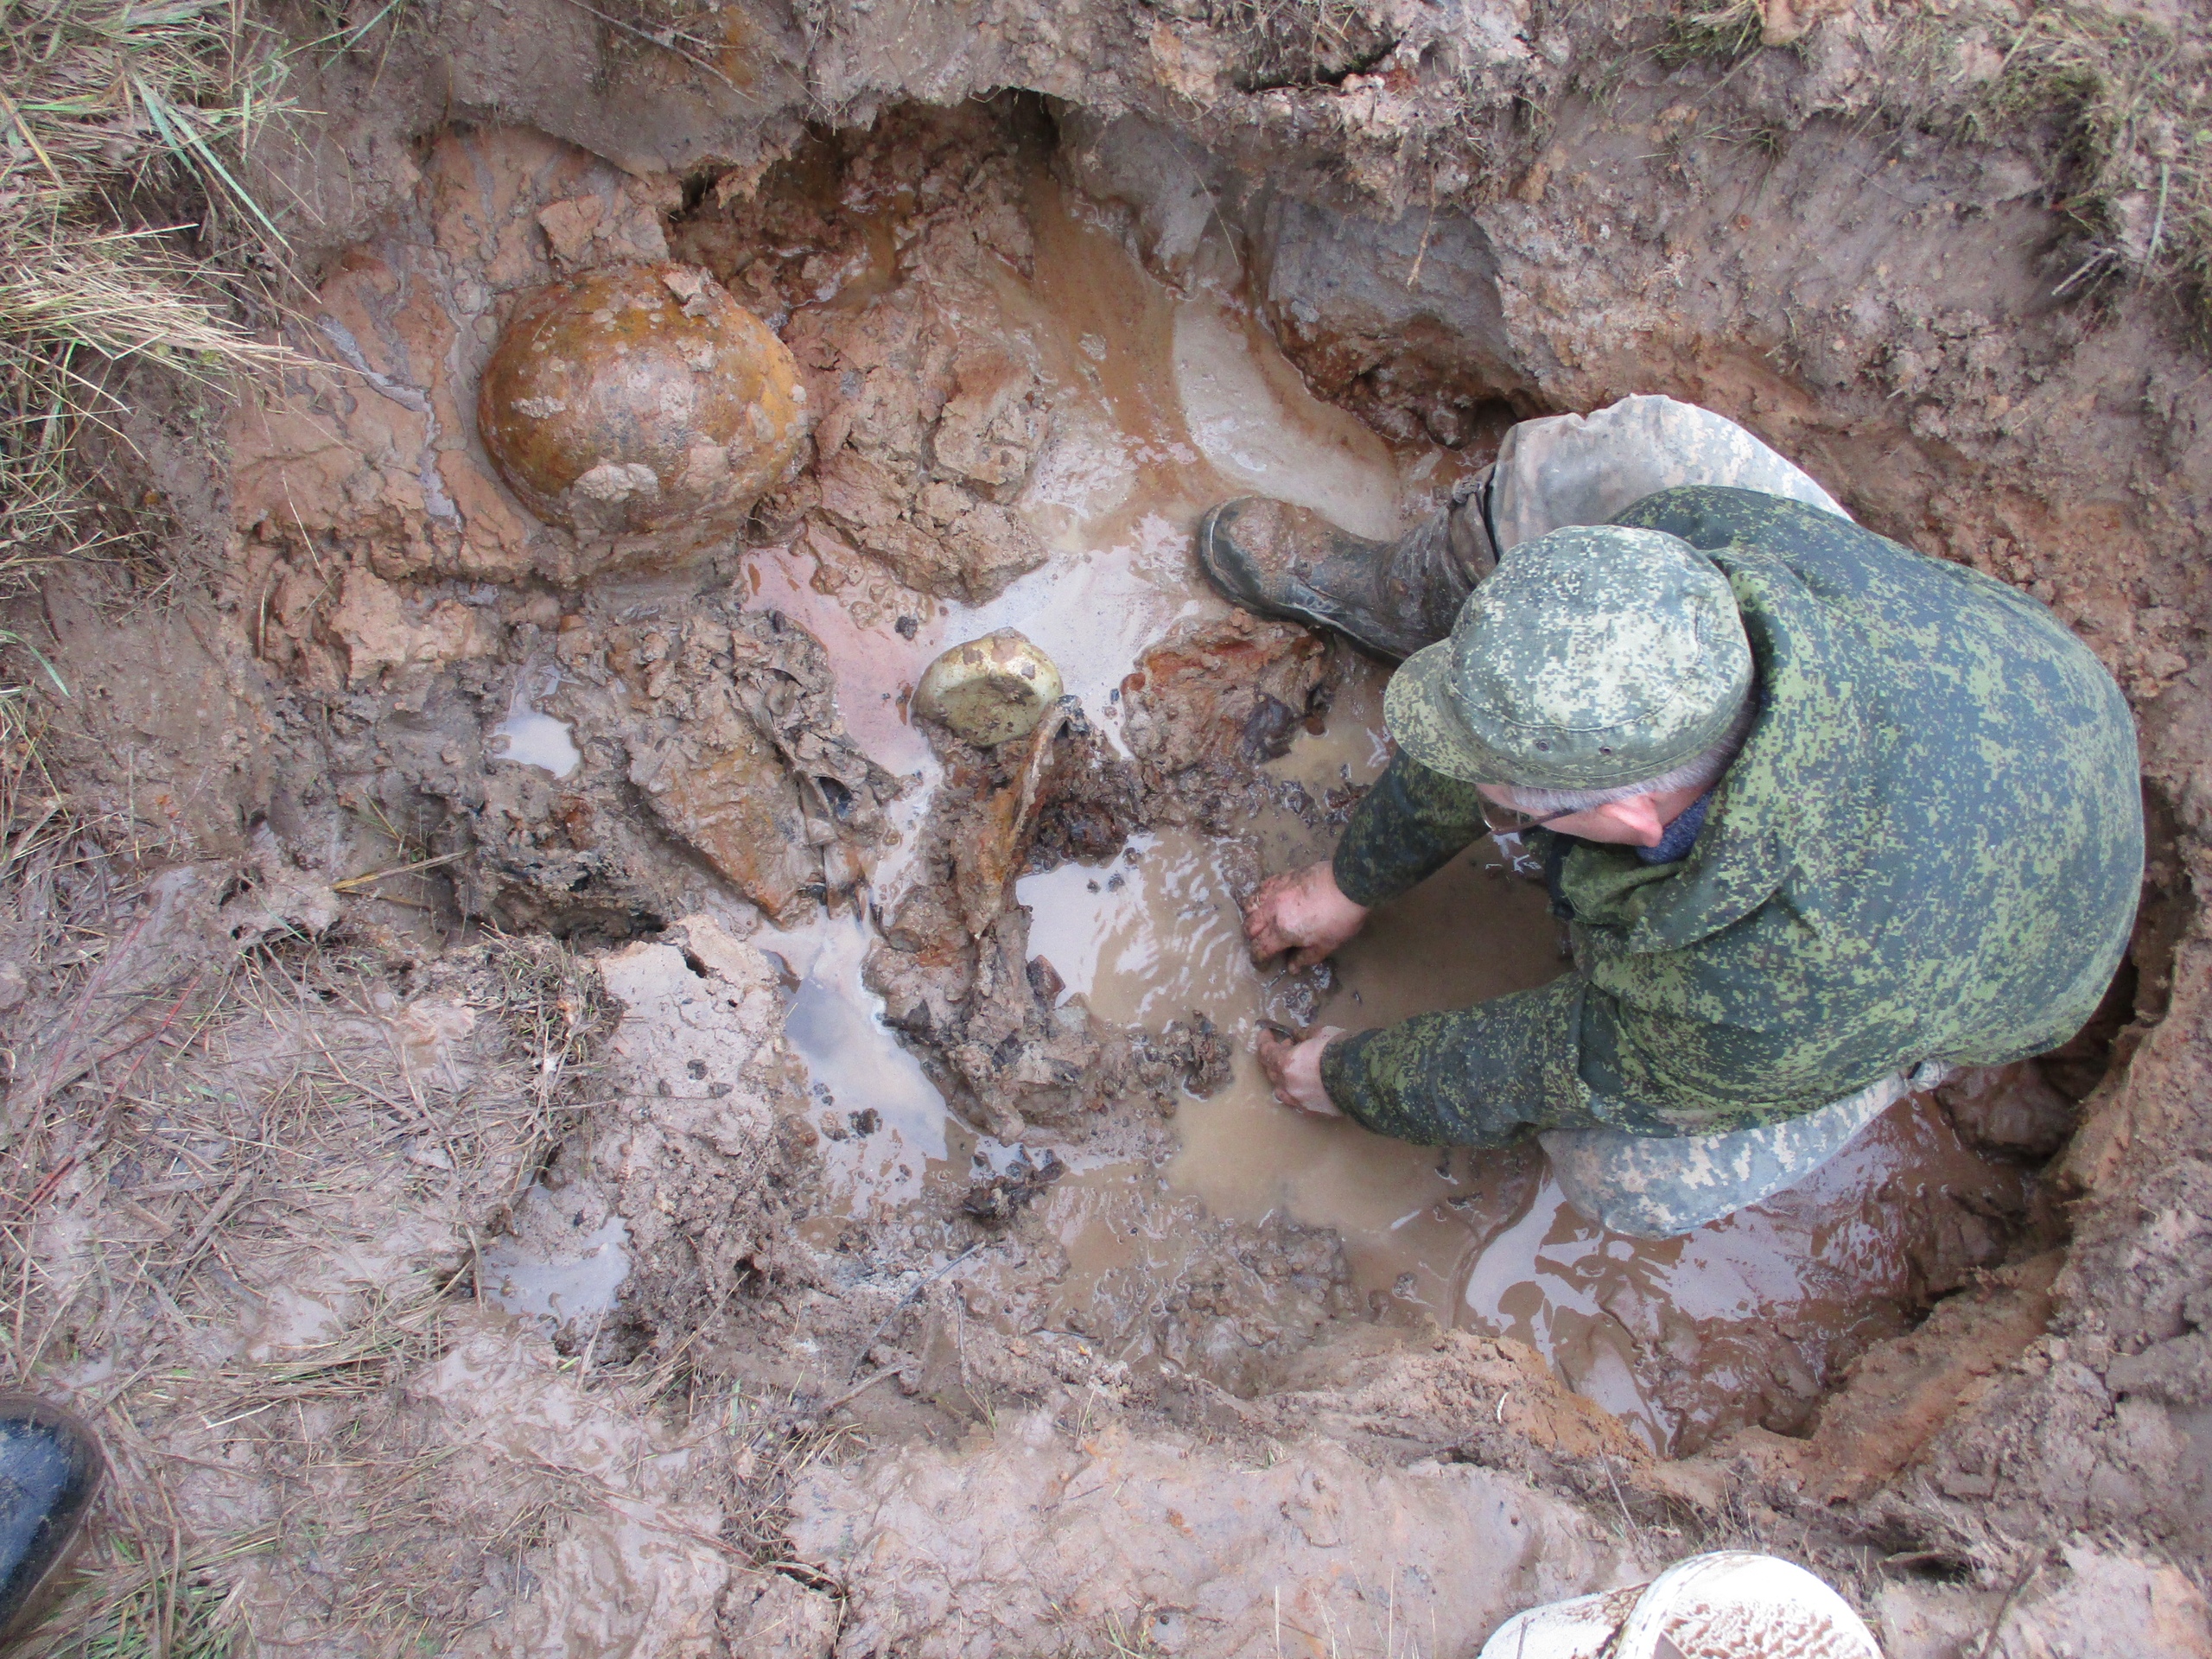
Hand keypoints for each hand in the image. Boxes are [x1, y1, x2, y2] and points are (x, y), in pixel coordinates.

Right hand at [1244, 861, 1369, 968]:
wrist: (1349, 884)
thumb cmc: (1340, 918)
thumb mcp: (1326, 945)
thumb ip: (1305, 958)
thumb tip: (1292, 967)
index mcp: (1281, 932)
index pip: (1260, 949)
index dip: (1258, 959)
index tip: (1263, 964)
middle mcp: (1271, 912)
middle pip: (1250, 928)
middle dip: (1252, 939)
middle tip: (1262, 944)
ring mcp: (1274, 891)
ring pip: (1249, 905)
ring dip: (1251, 917)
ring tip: (1260, 921)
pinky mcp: (1281, 877)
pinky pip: (1261, 887)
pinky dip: (1259, 897)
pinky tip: (1268, 900)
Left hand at [1257, 1024, 1343, 1116]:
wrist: (1365, 1076)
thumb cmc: (1342, 1050)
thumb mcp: (1322, 1033)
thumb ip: (1305, 1034)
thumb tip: (1298, 1036)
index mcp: (1287, 1064)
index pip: (1266, 1052)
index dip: (1264, 1041)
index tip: (1266, 1033)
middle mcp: (1289, 1085)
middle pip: (1272, 1072)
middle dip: (1276, 1057)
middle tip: (1288, 1046)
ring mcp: (1300, 1101)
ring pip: (1282, 1090)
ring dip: (1283, 1077)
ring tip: (1295, 1067)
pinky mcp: (1313, 1111)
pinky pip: (1297, 1101)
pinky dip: (1297, 1091)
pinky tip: (1306, 1084)